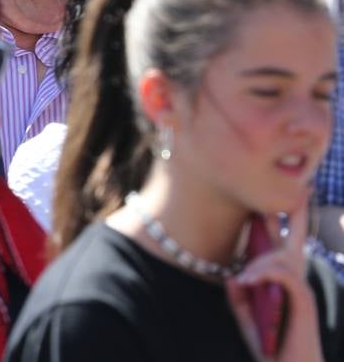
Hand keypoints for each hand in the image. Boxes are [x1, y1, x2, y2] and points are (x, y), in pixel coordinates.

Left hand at [227, 203, 321, 361]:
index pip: (280, 243)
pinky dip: (263, 273)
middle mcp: (294, 277)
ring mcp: (301, 287)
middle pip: (295, 238)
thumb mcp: (245, 316)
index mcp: (280, 278)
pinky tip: (247, 280)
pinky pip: (283, 274)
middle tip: (301, 190)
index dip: (276, 220)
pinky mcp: (303, 300)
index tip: (269, 196)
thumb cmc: (269, 345)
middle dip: (295, 212)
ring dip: (259, 263)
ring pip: (282, 257)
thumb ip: (238, 295)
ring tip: (244, 281)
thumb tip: (231, 274)